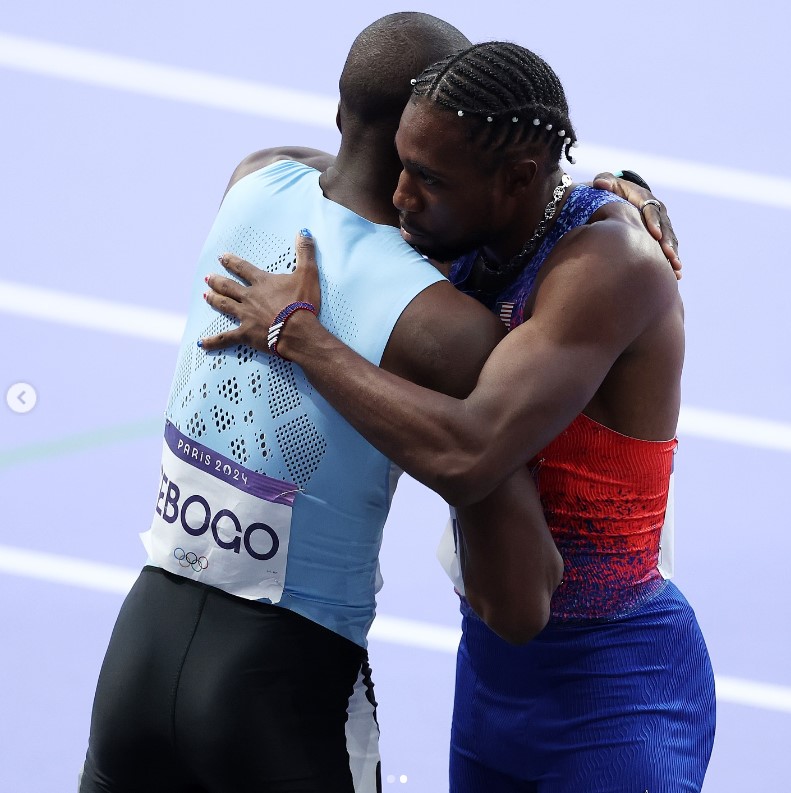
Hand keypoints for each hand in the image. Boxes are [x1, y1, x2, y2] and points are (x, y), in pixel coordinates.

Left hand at [201, 229, 321, 353]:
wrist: (298, 330)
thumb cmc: (303, 303)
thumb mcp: (308, 274)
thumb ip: (305, 252)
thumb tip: (303, 232)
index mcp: (263, 283)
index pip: (244, 269)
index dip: (232, 262)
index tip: (222, 257)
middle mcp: (250, 297)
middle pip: (229, 286)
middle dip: (218, 281)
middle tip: (208, 277)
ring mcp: (245, 315)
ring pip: (225, 305)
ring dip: (214, 300)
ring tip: (206, 296)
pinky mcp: (246, 334)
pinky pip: (225, 338)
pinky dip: (213, 341)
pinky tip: (201, 343)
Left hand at [592, 171, 681, 277]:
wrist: (618, 199)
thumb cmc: (610, 191)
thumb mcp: (606, 183)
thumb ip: (604, 181)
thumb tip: (599, 183)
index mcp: (645, 199)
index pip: (651, 210)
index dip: (654, 222)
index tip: (655, 234)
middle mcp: (657, 212)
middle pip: (666, 228)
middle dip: (668, 243)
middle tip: (669, 257)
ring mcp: (661, 225)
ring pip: (670, 241)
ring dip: (673, 255)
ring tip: (676, 270)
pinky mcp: (660, 238)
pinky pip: (668, 250)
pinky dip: (671, 263)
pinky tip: (676, 277)